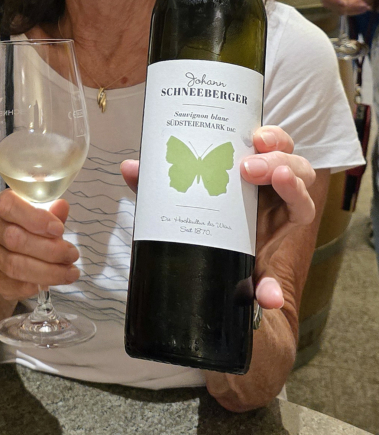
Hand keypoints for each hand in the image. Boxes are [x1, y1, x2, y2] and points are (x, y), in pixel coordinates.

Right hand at [0, 188, 78, 301]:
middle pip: (13, 239)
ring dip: (47, 272)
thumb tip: (62, 206)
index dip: (35, 218)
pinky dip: (32, 286)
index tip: (59, 229)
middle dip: (49, 250)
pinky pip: (10, 286)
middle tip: (72, 255)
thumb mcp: (40, 214)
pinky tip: (50, 283)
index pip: (9, 207)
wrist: (4, 247)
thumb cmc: (27, 226)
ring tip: (70, 272)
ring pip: (13, 266)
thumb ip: (51, 212)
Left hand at [121, 125, 315, 310]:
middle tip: (249, 166)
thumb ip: (158, 185)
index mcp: (253, 172)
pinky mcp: (270, 264)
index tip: (257, 136)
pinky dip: (273, 288)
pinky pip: (280, 275)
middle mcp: (273, 192)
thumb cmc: (197, 216)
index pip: (276, 145)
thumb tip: (131, 167)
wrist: (199, 270)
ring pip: (303, 202)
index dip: (273, 137)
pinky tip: (267, 298)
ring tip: (277, 184)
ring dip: (293, 192)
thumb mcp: (178, 199)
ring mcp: (277, 226)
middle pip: (296, 165)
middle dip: (280, 159)